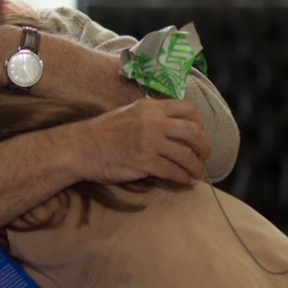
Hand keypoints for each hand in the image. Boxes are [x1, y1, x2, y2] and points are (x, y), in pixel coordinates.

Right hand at [68, 99, 211, 184]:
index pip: (187, 108)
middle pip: (193, 131)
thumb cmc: (103, 132)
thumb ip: (152, 116)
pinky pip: (173, 170)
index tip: (201, 133)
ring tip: (198, 173)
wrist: (81, 147)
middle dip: (205, 146)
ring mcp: (150, 142)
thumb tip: (173, 126)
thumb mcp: (129, 113)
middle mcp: (153, 121)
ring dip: (196, 166)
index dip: (199, 122)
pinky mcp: (145, 162)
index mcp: (150, 107)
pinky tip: (185, 180)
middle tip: (206, 155)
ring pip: (186, 154)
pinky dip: (183, 177)